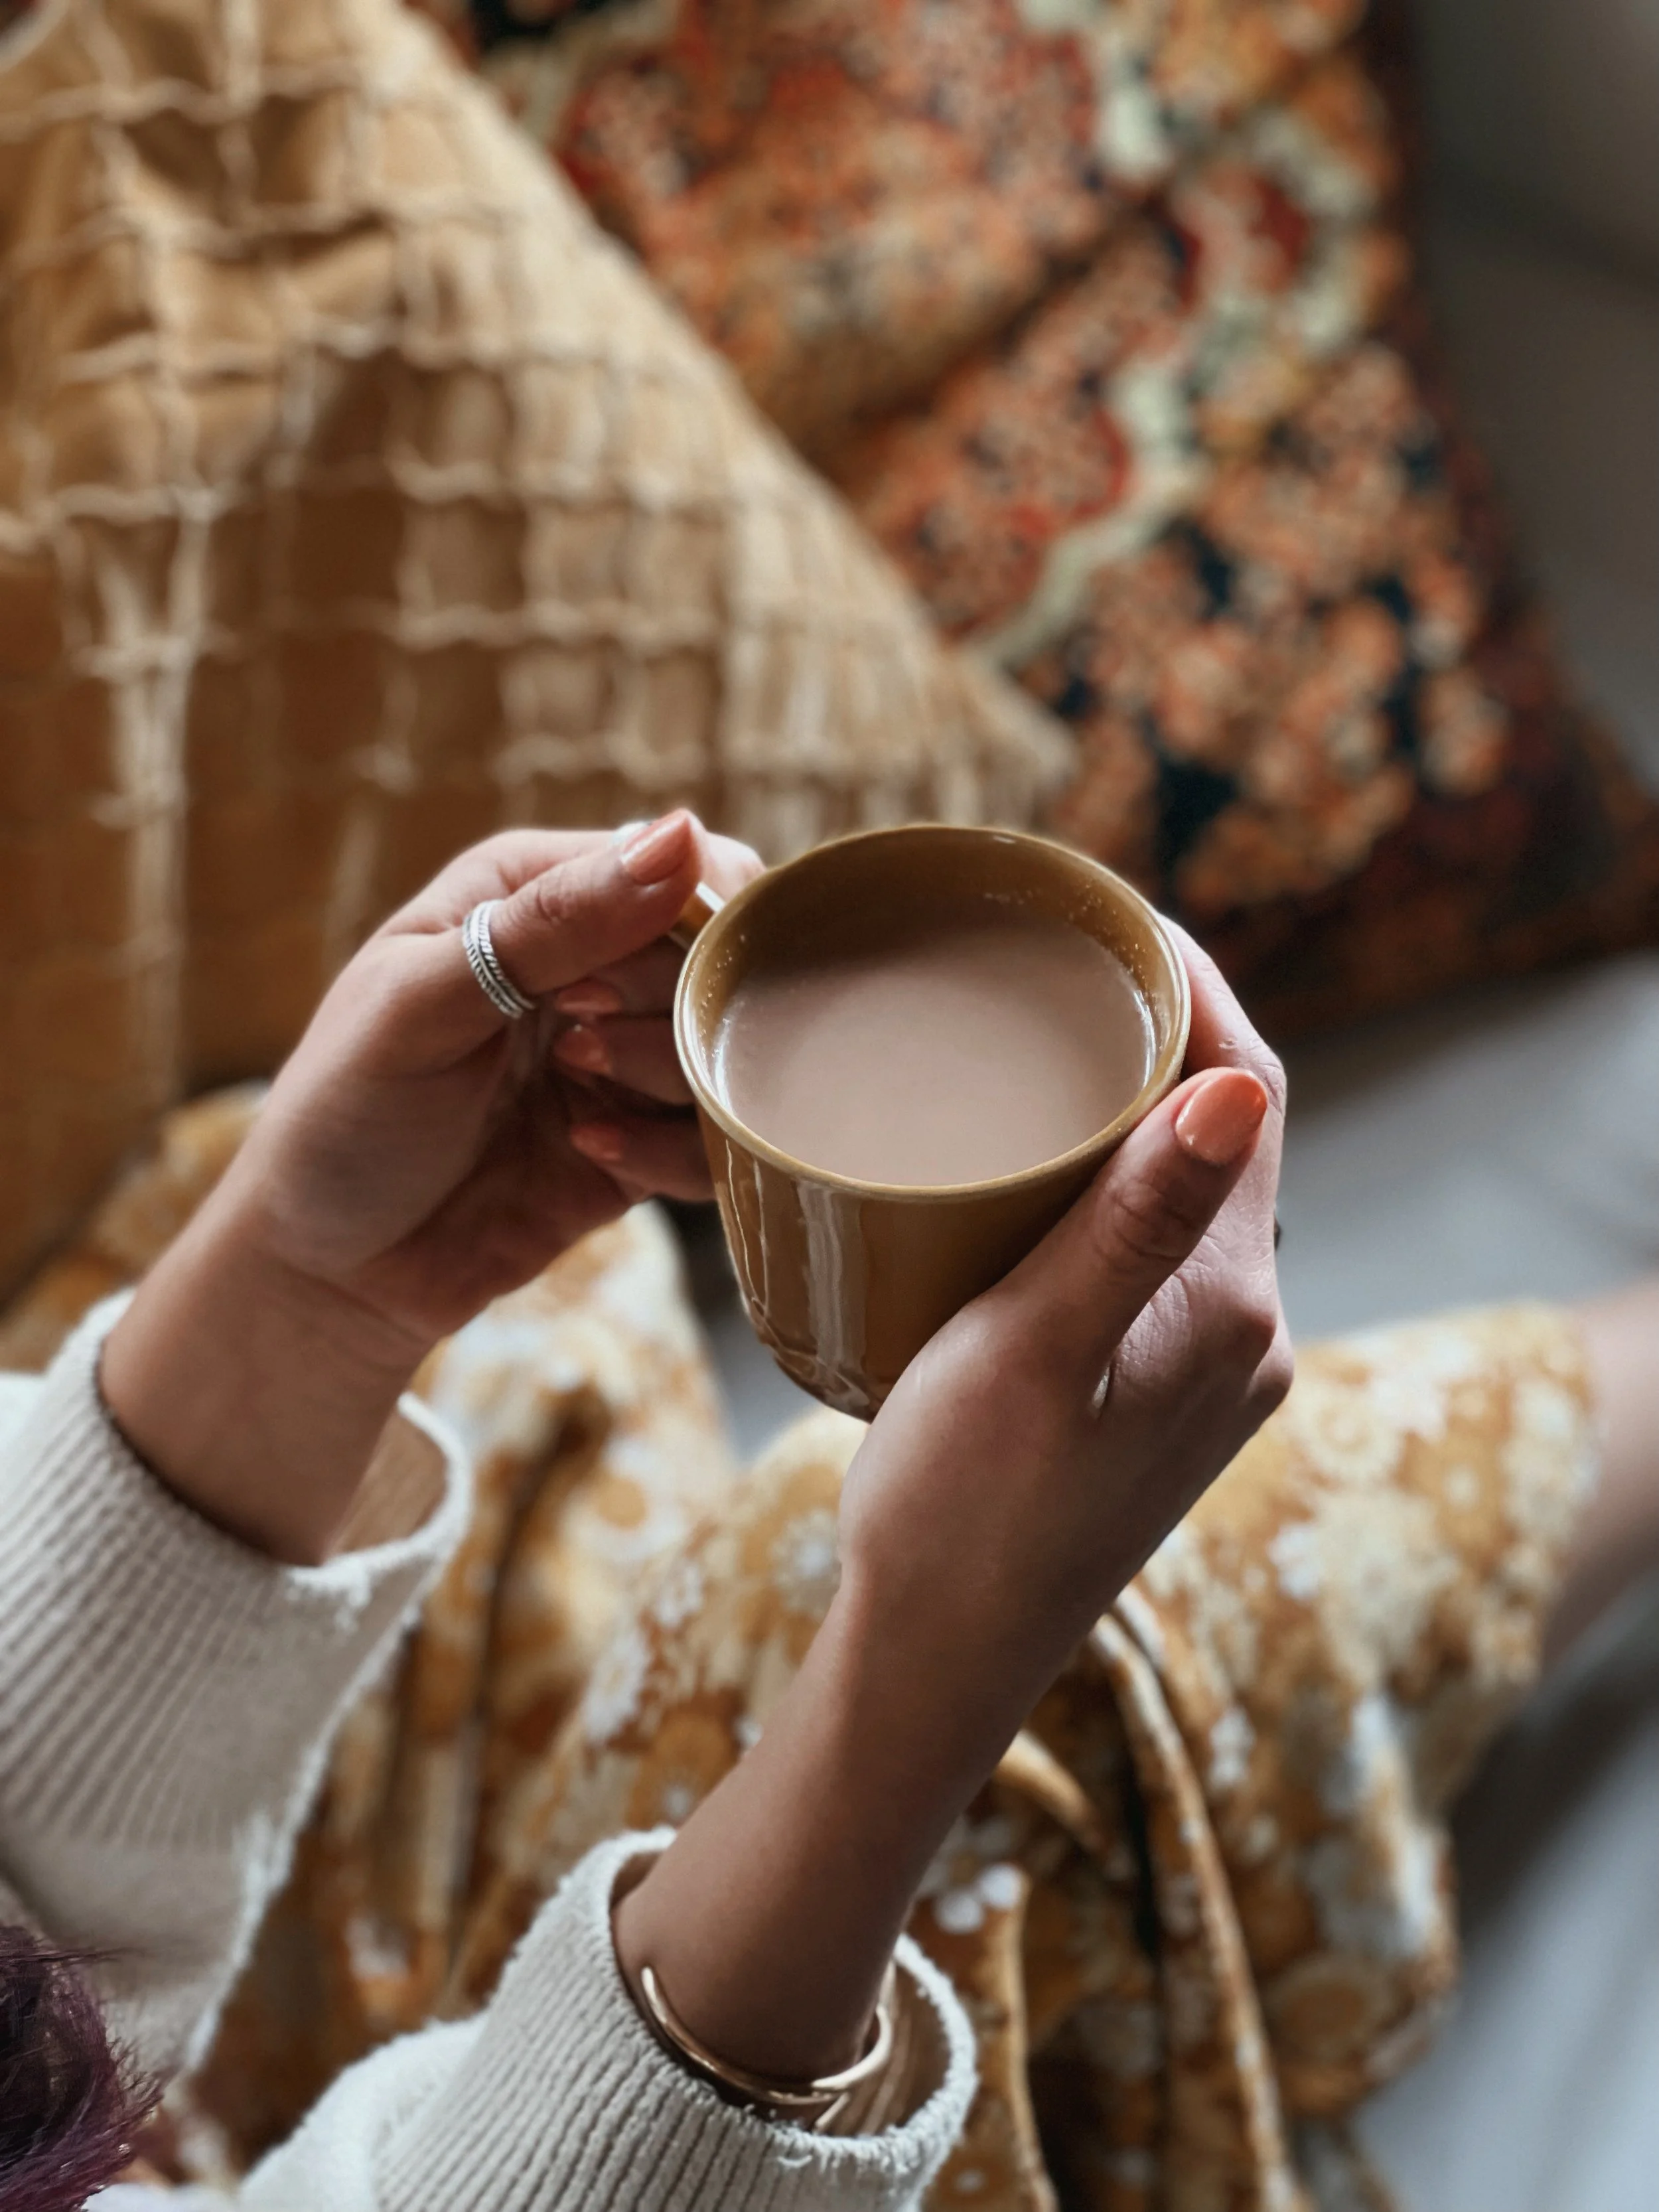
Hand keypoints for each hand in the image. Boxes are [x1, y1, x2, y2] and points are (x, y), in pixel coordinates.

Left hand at [103, 813, 758, 1559]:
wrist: (330, 1271)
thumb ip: (551, 925)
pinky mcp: (644, 1144)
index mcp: (534, 892)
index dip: (677, 925)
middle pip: (720, 960)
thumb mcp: (423, 1004)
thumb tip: (680, 836)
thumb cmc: (345, 1114)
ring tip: (577, 1106)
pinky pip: (716, 1139)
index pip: (680, 867)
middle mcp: (592, 964)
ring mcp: (624, 1058)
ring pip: (729, 1050)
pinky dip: (672, 1155)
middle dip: (670, 1012)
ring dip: (670, 1082)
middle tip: (578, 1053)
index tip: (599, 989)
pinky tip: (591, 1159)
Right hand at [617, 929, 1289, 2077]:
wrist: (940, 1654)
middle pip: (1222, 1131)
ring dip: (1126, 1105)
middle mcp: (1239, 1330)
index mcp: (1232, 1306)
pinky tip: (1025, 1164)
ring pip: (1179, 1187)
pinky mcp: (1147, 1388)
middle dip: (1154, 1032)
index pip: (1251, 1094)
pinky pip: (1142, 1243)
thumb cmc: (968, 1510)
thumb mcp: (1037, 1350)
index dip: (1196, 988)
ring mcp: (1197, 1364)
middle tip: (1050, 959)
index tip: (1110, 916)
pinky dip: (1098, 1178)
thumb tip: (1236, 1084)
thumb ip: (1132, 1222)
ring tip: (1032, 1035)